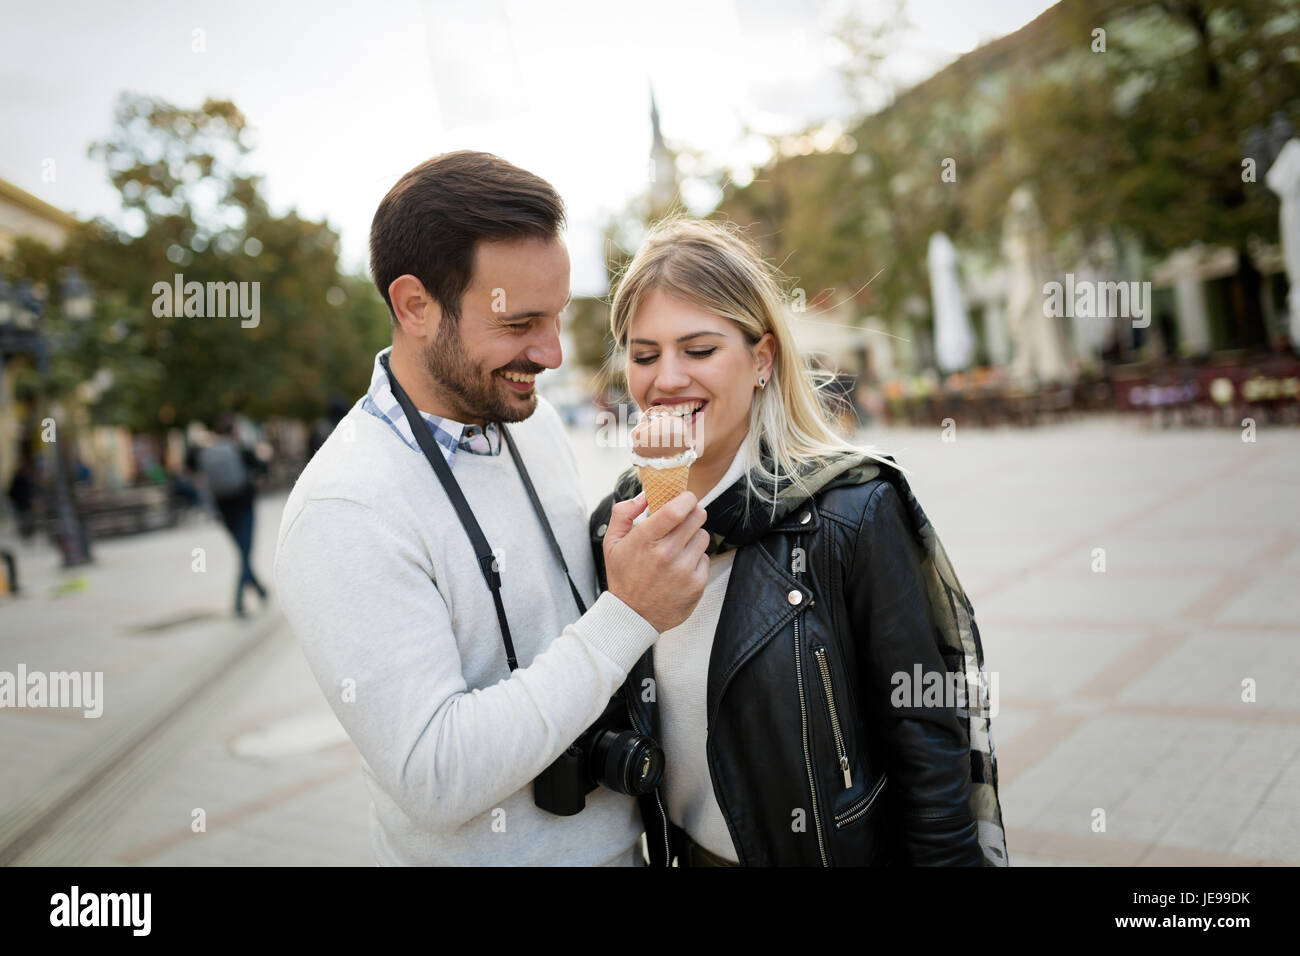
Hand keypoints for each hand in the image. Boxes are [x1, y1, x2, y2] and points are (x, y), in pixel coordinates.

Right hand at [603, 490, 709, 632]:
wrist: (632, 616)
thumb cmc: (623, 576)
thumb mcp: (611, 542)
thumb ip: (624, 513)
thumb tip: (645, 495)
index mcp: (645, 540)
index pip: (676, 509)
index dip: (686, 498)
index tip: (685, 498)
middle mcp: (666, 554)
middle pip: (698, 517)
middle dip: (692, 513)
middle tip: (684, 520)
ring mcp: (683, 570)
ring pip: (704, 536)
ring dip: (694, 537)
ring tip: (679, 547)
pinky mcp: (696, 584)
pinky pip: (705, 558)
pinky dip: (695, 559)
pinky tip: (681, 566)